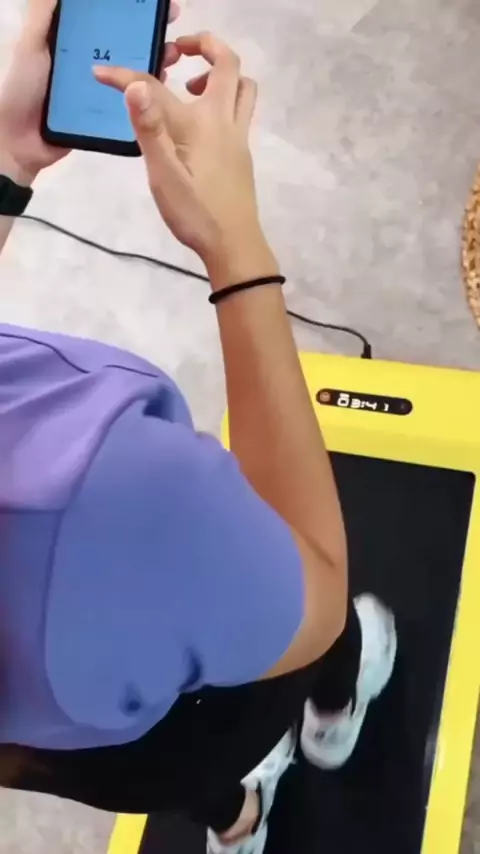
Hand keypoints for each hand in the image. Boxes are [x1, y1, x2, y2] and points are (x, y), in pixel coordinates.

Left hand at [0, 0, 179, 184]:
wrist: (20, 141)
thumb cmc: (24, 89)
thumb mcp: (31, 45)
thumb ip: (44, 13)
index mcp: (73, 42)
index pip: (107, 20)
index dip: (131, 11)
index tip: (154, 4)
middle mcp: (90, 63)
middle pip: (126, 44)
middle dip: (150, 34)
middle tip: (170, 28)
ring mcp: (99, 91)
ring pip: (133, 72)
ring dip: (154, 61)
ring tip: (170, 56)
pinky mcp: (105, 116)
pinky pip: (129, 102)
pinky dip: (147, 94)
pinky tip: (160, 87)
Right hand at [94, 33, 268, 272]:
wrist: (234, 245)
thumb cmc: (195, 214)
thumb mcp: (163, 175)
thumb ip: (149, 129)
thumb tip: (135, 86)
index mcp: (199, 123)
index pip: (157, 88)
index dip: (125, 77)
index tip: (101, 75)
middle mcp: (224, 121)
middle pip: (227, 64)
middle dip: (202, 45)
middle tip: (175, 53)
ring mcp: (238, 136)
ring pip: (242, 87)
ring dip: (220, 73)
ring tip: (190, 87)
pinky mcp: (241, 153)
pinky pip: (240, 110)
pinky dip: (224, 98)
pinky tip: (202, 124)